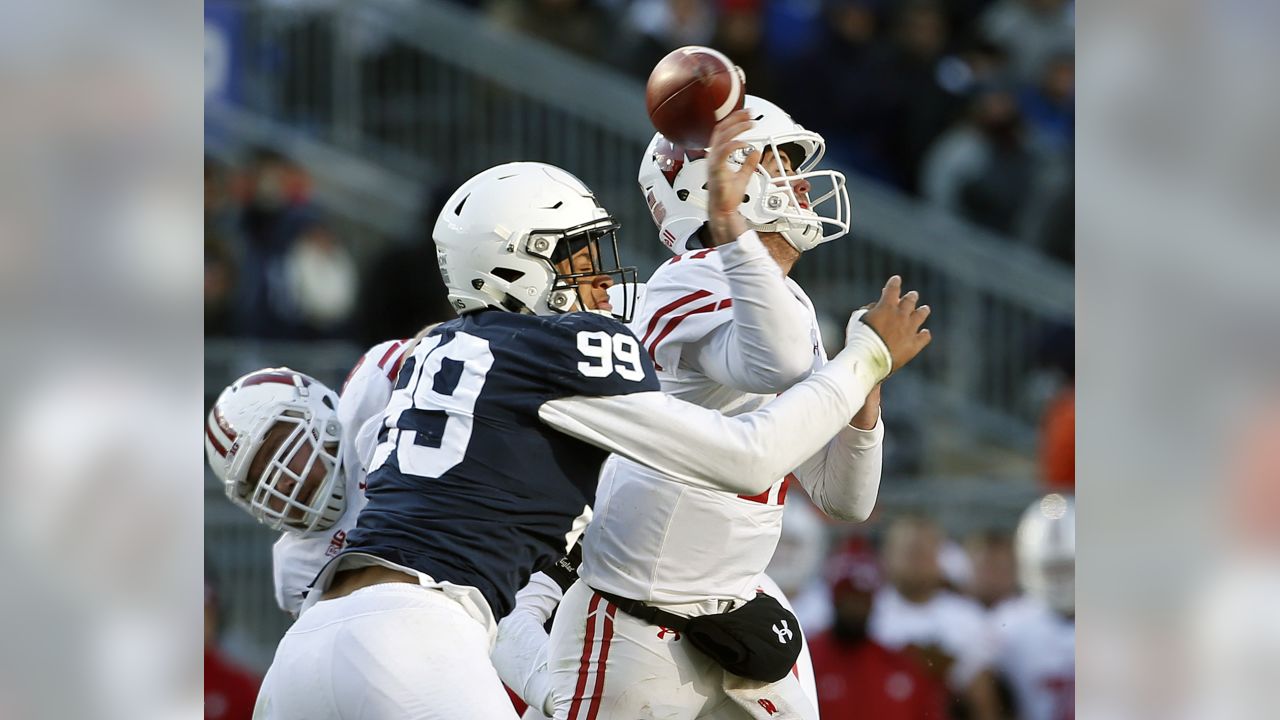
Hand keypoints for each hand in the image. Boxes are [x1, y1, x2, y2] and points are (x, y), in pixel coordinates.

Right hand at [706, 109, 760, 244]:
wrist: (723, 211)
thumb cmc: (728, 198)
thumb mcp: (743, 176)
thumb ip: (748, 163)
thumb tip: (756, 152)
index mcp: (717, 157)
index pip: (723, 132)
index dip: (734, 120)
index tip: (746, 114)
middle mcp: (713, 157)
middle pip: (721, 129)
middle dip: (736, 118)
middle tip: (749, 113)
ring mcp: (714, 162)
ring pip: (722, 137)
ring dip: (737, 127)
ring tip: (750, 124)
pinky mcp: (717, 169)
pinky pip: (724, 151)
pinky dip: (735, 144)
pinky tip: (745, 143)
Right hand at [858, 276, 931, 372]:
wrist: (869, 359)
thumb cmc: (859, 339)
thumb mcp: (857, 320)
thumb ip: (868, 310)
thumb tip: (875, 308)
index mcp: (886, 306)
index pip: (892, 288)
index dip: (894, 282)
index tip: (896, 279)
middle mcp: (901, 315)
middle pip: (910, 300)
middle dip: (911, 297)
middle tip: (912, 295)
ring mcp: (909, 329)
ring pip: (920, 315)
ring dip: (922, 311)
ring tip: (925, 309)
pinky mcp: (914, 345)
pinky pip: (924, 337)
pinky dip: (924, 334)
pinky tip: (924, 333)